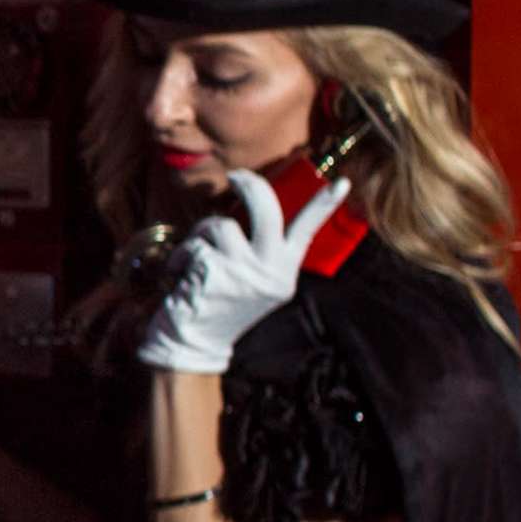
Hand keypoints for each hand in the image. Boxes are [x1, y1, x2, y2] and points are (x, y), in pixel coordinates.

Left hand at [137, 172, 348, 373]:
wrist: (193, 344)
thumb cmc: (219, 306)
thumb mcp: (252, 283)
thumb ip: (261, 253)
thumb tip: (254, 206)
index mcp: (283, 275)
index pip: (306, 234)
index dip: (323, 207)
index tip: (341, 184)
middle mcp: (270, 275)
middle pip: (267, 211)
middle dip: (251, 185)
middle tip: (237, 176)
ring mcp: (243, 274)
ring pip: (221, 226)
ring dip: (201, 234)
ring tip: (196, 256)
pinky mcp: (215, 274)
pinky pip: (195, 244)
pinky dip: (182, 254)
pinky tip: (179, 274)